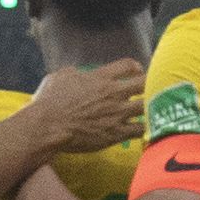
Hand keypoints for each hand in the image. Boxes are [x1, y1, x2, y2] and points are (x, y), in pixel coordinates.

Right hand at [19, 55, 146, 153]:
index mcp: (101, 77)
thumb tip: (81, 74)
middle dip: (150, 84)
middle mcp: (113, 93)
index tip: (137, 72)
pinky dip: (146, 128)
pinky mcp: (116, 133)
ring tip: (152, 109)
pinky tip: (147, 128)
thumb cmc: (49, 100)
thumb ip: (77, 73)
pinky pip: (140, 129)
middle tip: (149, 90)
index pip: (128, 65)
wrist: (48, 125)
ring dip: (150, 106)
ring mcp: (117, 113)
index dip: (136, 67)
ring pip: (147, 106)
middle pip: (145, 83)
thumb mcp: (61, 76)